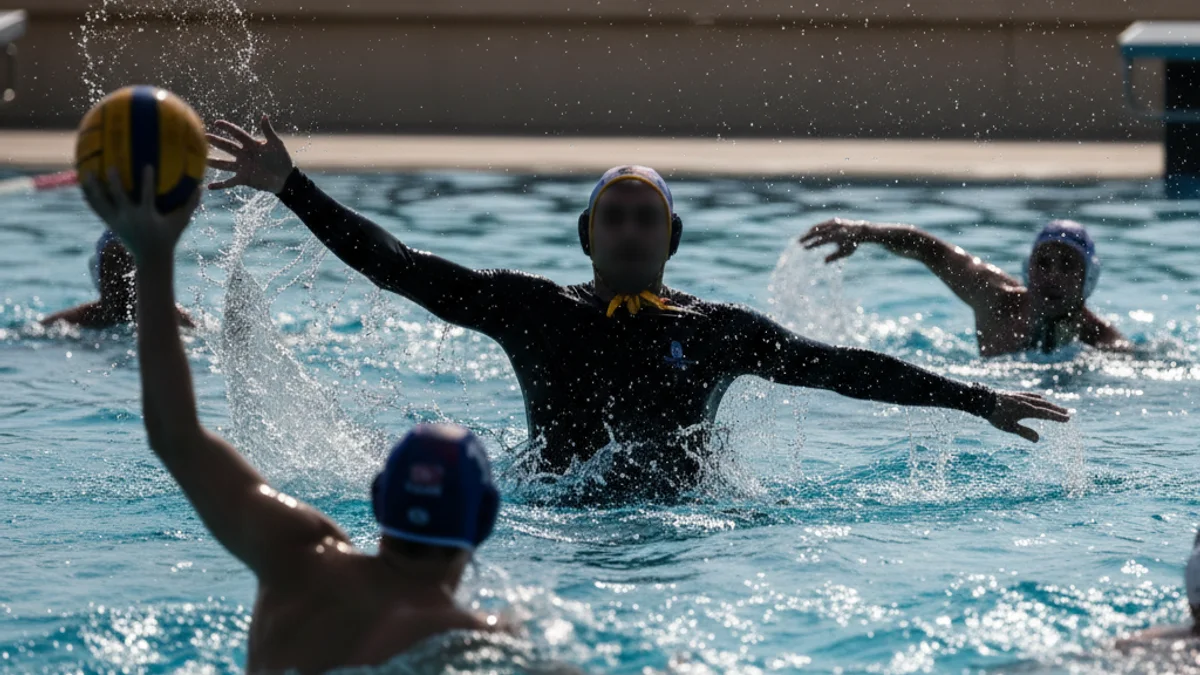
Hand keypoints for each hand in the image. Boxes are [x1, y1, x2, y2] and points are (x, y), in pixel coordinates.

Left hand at [83, 166, 199, 262]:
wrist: (151, 258)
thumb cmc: (168, 237)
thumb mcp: (181, 222)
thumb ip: (191, 204)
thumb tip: (201, 187)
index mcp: (146, 216)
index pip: (147, 196)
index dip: (147, 181)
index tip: (147, 165)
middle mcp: (129, 218)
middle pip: (119, 198)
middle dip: (115, 182)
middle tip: (112, 166)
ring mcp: (117, 221)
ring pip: (102, 203)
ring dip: (94, 188)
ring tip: (88, 172)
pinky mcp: (110, 224)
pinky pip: (96, 208)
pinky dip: (89, 197)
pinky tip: (84, 186)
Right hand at [206, 115, 293, 193]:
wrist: (286, 178)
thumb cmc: (282, 159)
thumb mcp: (276, 144)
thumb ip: (268, 131)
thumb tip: (264, 116)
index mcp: (251, 144)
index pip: (237, 133)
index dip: (228, 128)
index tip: (217, 123)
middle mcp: (243, 155)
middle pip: (227, 147)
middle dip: (216, 141)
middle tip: (203, 136)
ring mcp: (242, 167)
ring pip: (224, 164)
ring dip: (213, 162)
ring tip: (202, 159)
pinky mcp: (243, 179)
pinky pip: (229, 182)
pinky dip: (220, 185)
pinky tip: (209, 186)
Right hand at [799, 218, 870, 262]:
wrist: (860, 230)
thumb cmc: (852, 244)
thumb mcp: (845, 252)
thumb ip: (834, 257)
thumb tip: (824, 262)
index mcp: (837, 237)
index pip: (821, 241)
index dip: (812, 244)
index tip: (804, 248)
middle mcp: (834, 229)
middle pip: (817, 233)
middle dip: (807, 237)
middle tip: (798, 242)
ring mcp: (833, 223)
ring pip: (818, 227)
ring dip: (809, 233)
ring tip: (802, 238)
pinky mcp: (833, 220)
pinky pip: (822, 224)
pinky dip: (814, 228)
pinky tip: (809, 232)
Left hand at [986, 391, 1069, 441]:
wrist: (983, 400)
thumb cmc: (996, 415)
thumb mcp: (1009, 427)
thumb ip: (1024, 432)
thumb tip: (1038, 440)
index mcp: (1027, 410)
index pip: (1046, 414)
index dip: (1057, 417)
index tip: (1068, 419)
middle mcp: (1026, 401)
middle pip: (1045, 406)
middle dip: (1057, 410)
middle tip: (1068, 414)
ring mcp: (1021, 397)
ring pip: (1039, 400)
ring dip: (1050, 404)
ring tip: (1057, 408)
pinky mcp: (1015, 394)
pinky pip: (1030, 395)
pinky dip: (1038, 398)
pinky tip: (1040, 398)